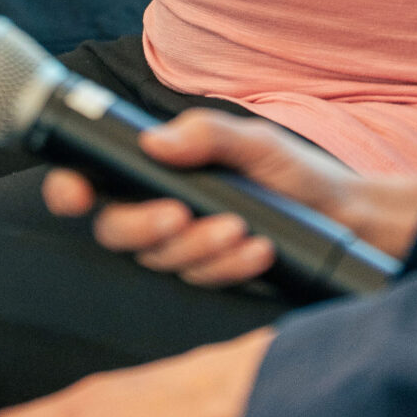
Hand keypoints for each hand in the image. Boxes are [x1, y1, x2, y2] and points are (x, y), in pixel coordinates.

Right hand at [43, 109, 416, 284]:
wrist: (345, 218)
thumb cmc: (297, 173)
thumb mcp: (256, 143)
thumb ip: (208, 134)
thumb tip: (156, 141)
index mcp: (161, 169)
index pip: (96, 180)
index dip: (71, 188)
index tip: (77, 193)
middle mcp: (163, 208)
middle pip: (116, 230)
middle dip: (145, 226)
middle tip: (180, 215)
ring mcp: (185, 247)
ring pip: (160, 259)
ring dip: (198, 247)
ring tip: (240, 229)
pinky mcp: (211, 275)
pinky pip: (200, 281)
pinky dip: (228, 266)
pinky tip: (256, 248)